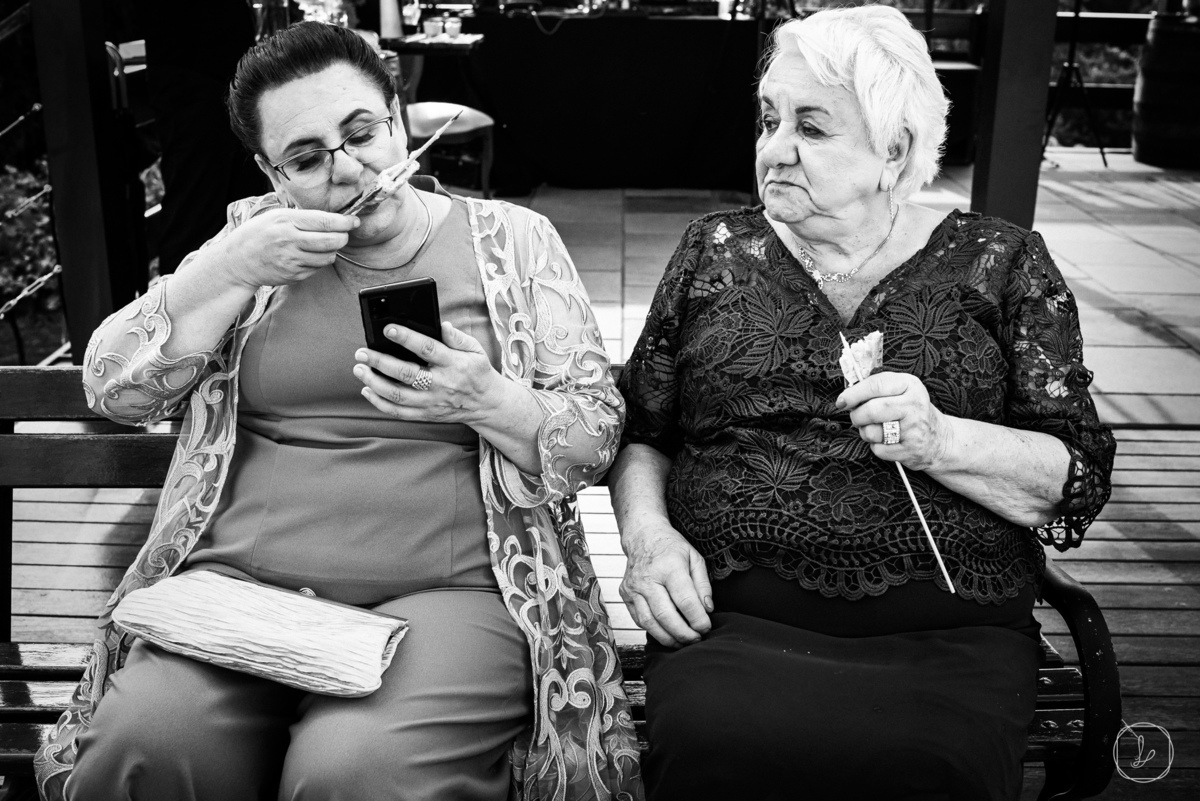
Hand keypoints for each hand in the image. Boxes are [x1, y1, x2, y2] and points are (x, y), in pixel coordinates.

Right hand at [218, 208, 359, 288]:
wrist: (238, 261)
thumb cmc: (259, 234)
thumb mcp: (277, 216)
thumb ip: (303, 217)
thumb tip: (334, 218)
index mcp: (287, 221)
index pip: (325, 222)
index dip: (345, 222)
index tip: (354, 221)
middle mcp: (290, 241)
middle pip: (332, 241)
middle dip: (343, 237)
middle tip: (342, 233)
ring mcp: (292, 261)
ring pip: (329, 257)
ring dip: (331, 250)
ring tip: (322, 244)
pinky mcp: (294, 275)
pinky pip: (317, 269)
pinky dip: (318, 262)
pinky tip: (307, 255)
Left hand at [353, 321, 505, 424]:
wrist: (486, 405)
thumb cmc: (477, 372)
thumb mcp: (475, 350)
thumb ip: (457, 337)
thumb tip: (441, 325)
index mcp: (454, 364)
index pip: (428, 349)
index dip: (406, 338)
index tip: (388, 329)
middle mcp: (441, 384)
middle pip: (406, 374)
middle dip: (380, 362)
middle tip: (362, 353)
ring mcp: (431, 402)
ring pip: (397, 395)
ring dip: (374, 383)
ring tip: (359, 370)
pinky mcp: (425, 414)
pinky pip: (398, 412)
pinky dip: (379, 402)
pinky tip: (367, 390)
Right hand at [619, 518, 712, 647]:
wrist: (643, 537)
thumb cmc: (671, 548)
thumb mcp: (695, 558)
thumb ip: (703, 584)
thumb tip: (707, 609)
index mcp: (668, 566)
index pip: (685, 600)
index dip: (697, 619)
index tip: (706, 627)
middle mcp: (647, 578)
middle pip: (665, 615)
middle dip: (683, 633)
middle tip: (697, 639)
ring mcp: (633, 588)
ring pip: (649, 622)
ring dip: (668, 638)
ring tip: (683, 642)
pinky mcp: (625, 595)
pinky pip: (639, 620)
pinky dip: (654, 631)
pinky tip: (667, 633)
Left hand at [836, 371, 950, 470]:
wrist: (940, 439)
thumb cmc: (911, 412)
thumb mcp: (901, 390)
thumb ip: (876, 388)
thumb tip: (846, 396)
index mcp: (910, 385)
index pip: (876, 385)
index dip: (853, 394)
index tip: (842, 401)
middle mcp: (915, 405)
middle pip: (872, 410)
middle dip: (857, 416)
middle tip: (857, 418)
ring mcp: (914, 429)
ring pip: (872, 432)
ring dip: (866, 433)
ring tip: (876, 429)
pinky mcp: (911, 450)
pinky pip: (878, 449)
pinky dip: (877, 447)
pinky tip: (887, 441)